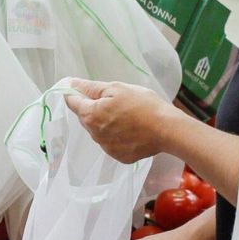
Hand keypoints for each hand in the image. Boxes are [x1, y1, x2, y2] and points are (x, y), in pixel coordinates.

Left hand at [64, 78, 181, 164]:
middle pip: (85, 117)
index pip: (72, 102)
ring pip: (98, 131)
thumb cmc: (142, 105)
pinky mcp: (119, 156)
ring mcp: (106, 148)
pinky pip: (111, 142)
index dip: (75, 92)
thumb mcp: (116, 88)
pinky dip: (117, 135)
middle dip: (94, 107)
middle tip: (116, 100)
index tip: (84, 88)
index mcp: (90, 115)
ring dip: (105, 122)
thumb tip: (71, 83)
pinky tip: (132, 129)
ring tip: (127, 115)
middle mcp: (94, 134)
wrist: (167, 130)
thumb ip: (91, 88)